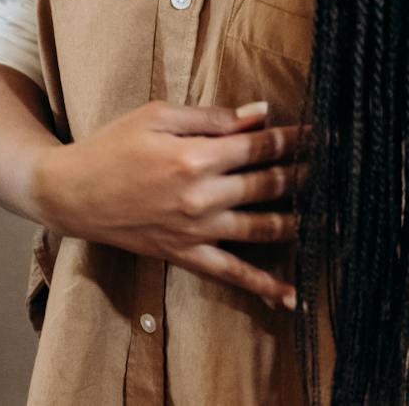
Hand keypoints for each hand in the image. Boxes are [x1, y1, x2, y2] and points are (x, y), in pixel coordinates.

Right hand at [31, 99, 307, 308]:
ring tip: (334, 217)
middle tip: (336, 168)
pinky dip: (264, 287)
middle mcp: (202, 197)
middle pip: (269, 185)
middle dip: (305, 174)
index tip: (321, 133)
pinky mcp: (186, 254)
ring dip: (302, 221)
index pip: (259, 146)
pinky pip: (232, 275)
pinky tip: (292, 295)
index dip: (294, 138)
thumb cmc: (112, 145)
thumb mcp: (156, 115)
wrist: (72, 192)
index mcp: (194, 157)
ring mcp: (196, 230)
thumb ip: (210, 117)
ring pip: (263, 228)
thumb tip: (259, 113)